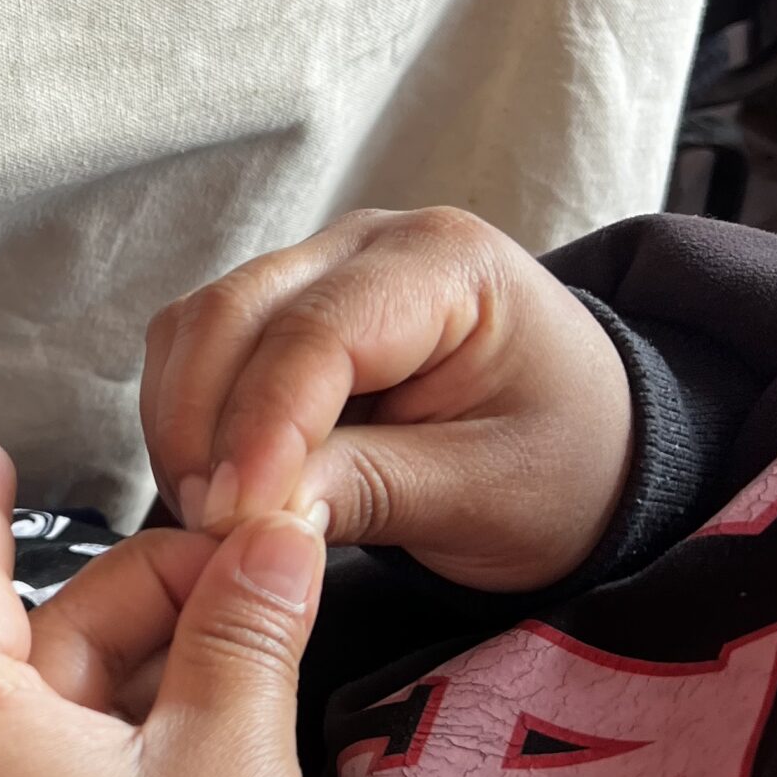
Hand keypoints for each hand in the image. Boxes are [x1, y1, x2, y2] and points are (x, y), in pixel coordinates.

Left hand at [0, 438, 353, 776]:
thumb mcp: (233, 760)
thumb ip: (245, 625)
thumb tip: (275, 521)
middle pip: (32, 643)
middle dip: (142, 596)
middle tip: (257, 567)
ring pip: (48, 716)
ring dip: (141, 671)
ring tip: (249, 640)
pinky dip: (114, 742)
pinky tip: (202, 731)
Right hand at [141, 206, 636, 592]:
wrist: (592, 450)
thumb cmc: (563, 463)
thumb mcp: (488, 494)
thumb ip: (372, 491)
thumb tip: (257, 514)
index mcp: (446, 265)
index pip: (319, 333)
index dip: (263, 427)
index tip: (232, 518)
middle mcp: (368, 244)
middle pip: (235, 311)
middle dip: (205, 426)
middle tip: (214, 532)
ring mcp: (316, 270)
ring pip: (198, 326)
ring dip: (184, 422)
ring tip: (216, 516)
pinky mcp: (280, 312)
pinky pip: (199, 350)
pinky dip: (188, 417)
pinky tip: (219, 483)